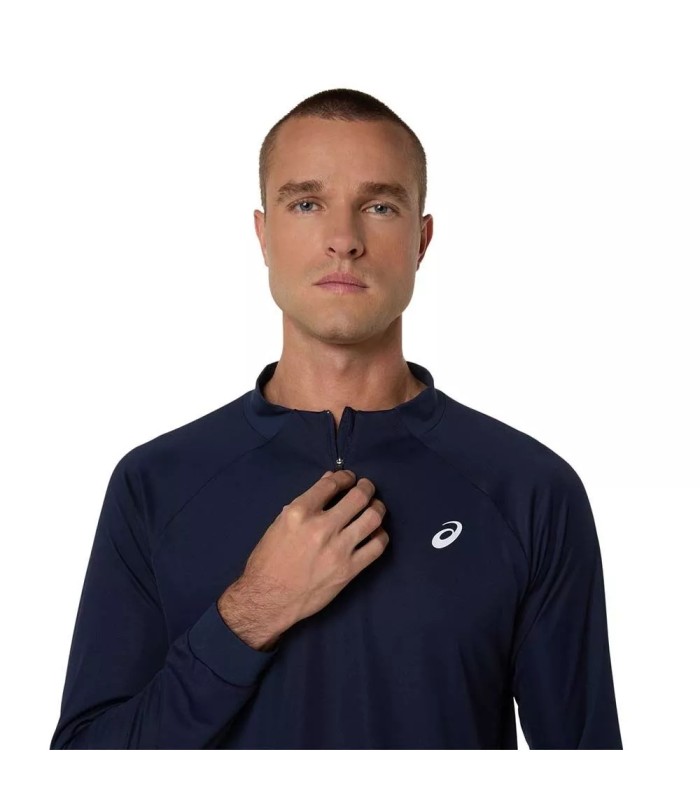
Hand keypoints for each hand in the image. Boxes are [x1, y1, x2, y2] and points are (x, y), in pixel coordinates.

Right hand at [237, 469, 388, 627]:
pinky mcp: (349, 569)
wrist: (268, 598)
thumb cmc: (269, 560)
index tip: (349, 478)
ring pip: (372, 518)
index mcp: (299, 512)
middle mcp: (321, 527)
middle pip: (358, 497)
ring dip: (378, 508)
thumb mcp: (280, 524)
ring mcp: (338, 549)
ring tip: (375, 507)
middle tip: (367, 487)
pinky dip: (380, 535)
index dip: (345, 477)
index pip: (332, 483)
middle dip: (367, 487)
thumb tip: (328, 481)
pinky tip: (375, 533)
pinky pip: (377, 546)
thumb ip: (306, 502)